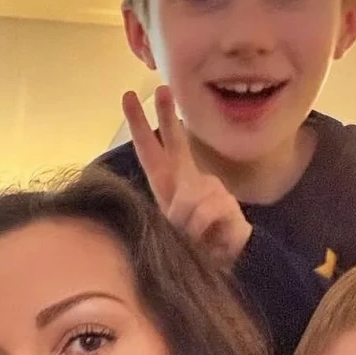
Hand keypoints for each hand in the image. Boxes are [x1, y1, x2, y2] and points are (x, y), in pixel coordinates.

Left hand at [123, 84, 251, 268]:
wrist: (225, 266)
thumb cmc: (192, 248)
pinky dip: (200, 228)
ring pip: (189, 196)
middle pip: (175, 140)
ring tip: (190, 237)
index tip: (128, 96)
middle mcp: (190, 180)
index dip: (140, 124)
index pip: (151, 149)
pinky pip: (205, 212)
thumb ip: (169, 211)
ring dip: (184, 222)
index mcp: (169, 184)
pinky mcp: (228, 203)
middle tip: (161, 88)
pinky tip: (208, 237)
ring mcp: (211, 188)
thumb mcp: (169, 229)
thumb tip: (181, 207)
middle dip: (167, 115)